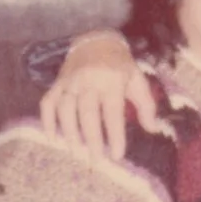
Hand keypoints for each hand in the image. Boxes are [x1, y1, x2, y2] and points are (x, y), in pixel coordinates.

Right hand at [38, 32, 157, 160]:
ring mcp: (69, 82)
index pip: (113, 112)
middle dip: (91, 140)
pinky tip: (52, 139)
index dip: (115, 135)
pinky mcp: (57, 84)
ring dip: (69, 134)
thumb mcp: (137, 79)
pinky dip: (47, 121)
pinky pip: (47, 103)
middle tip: (95, 162)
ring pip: (65, 110)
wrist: (96, 39)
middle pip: (87, 114)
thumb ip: (146, 105)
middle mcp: (88, 81)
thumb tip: (153, 129)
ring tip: (76, 153)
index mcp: (111, 81)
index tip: (117, 156)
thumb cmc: (120, 65)